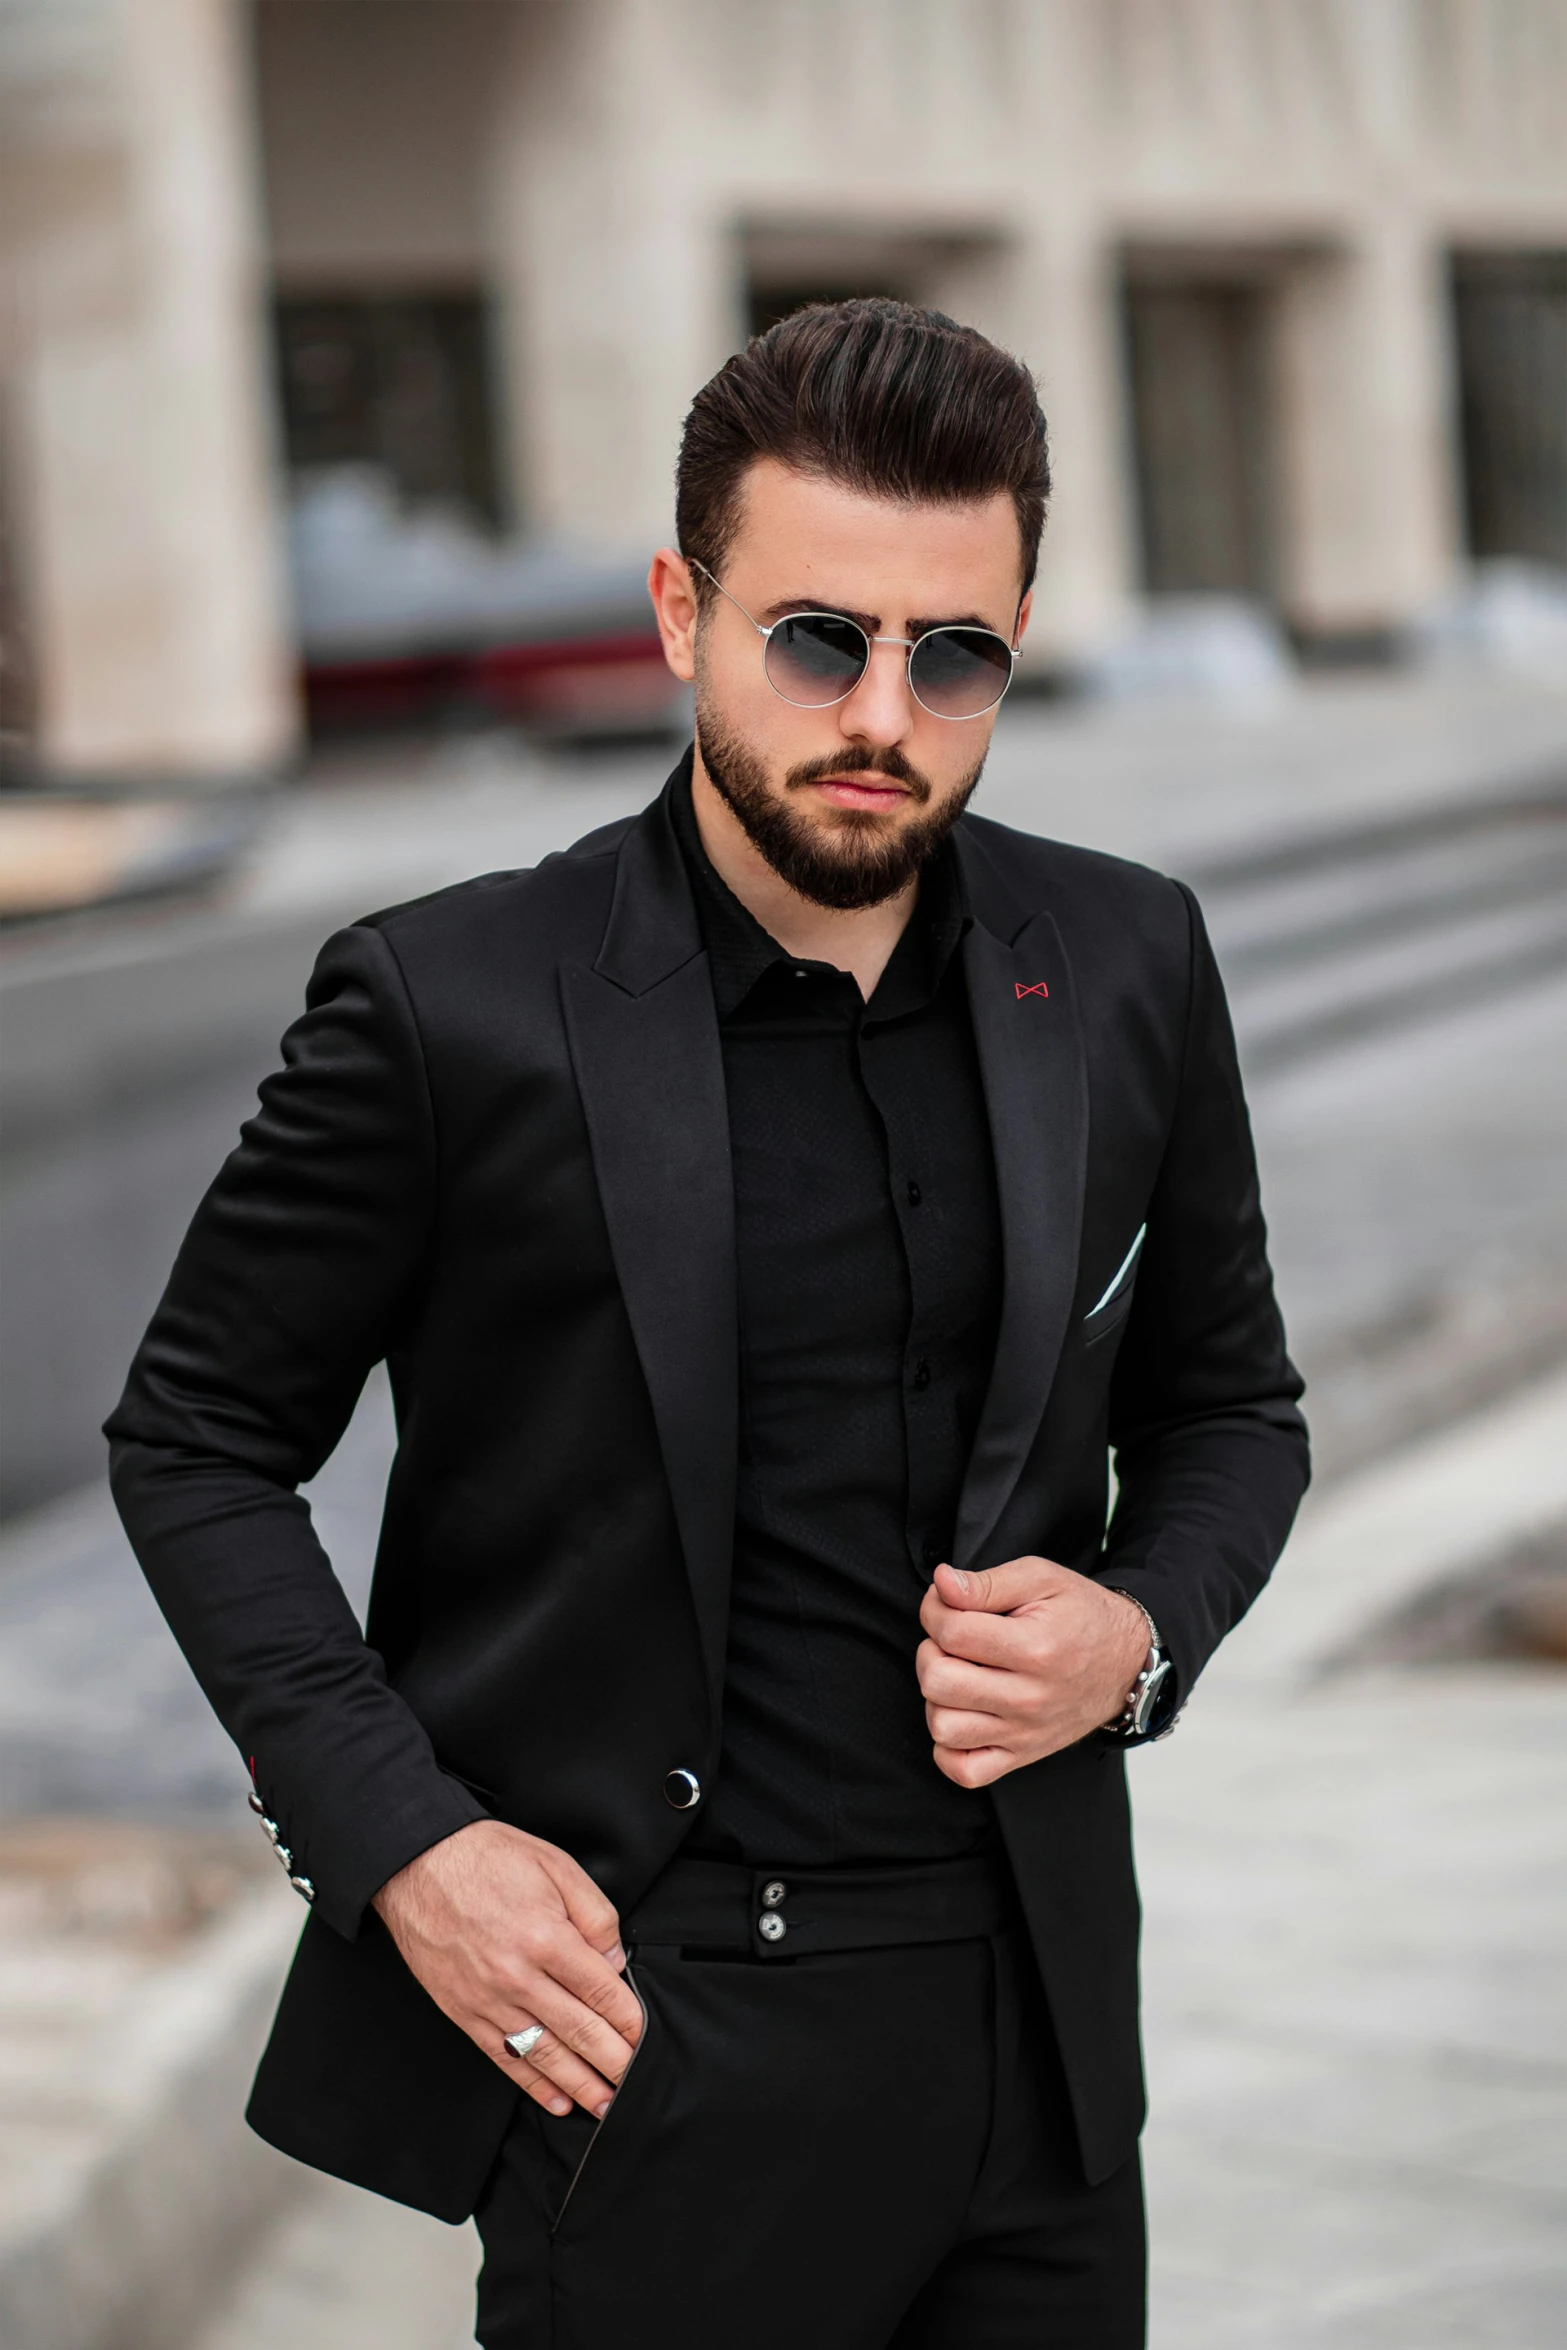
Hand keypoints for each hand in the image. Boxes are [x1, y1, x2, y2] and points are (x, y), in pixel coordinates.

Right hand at [372, 1819, 641, 2119]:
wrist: (418, 1865)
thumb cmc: (488, 1859)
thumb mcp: (557, 1866)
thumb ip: (594, 1914)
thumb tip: (614, 1962)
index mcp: (547, 1937)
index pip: (602, 1992)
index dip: (630, 2021)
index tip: (646, 2039)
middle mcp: (519, 1976)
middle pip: (579, 2030)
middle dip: (614, 2062)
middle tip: (638, 2082)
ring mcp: (489, 2000)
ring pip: (545, 2054)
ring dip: (580, 2084)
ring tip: (606, 2105)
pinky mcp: (464, 2013)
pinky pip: (504, 2058)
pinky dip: (533, 2085)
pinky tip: (557, 2100)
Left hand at [916, 1557, 1150, 1787]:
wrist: (1126, 1661)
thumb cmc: (1082, 1615)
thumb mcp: (1041, 1579)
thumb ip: (986, 1582)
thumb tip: (941, 1583)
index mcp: (1034, 1648)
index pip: (951, 1632)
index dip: (934, 1609)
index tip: (944, 1603)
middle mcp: (1028, 1698)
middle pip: (938, 1681)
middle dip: (930, 1651)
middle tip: (950, 1639)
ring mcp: (1024, 1733)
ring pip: (943, 1728)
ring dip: (937, 1698)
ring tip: (957, 1675)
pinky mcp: (1023, 1755)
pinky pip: (965, 1772)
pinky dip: (949, 1749)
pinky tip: (960, 1714)